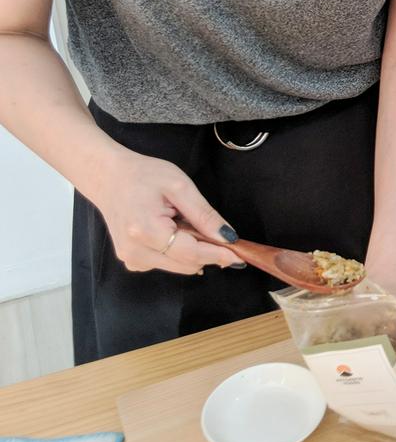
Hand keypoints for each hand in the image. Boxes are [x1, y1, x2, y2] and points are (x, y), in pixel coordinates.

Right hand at [88, 147, 241, 274]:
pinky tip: (171, 230)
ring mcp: (133, 259)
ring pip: (181, 266)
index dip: (219, 255)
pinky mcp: (133, 261)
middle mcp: (137, 252)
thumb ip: (204, 214)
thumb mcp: (179, 186)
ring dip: (192, 249)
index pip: (192, 253)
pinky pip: (168, 263)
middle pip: (188, 263)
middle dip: (208, 251)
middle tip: (212, 228)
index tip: (240, 256)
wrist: (107, 177)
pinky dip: (179, 251)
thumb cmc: (141, 175)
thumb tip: (227, 237)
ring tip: (181, 221)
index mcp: (146, 231)